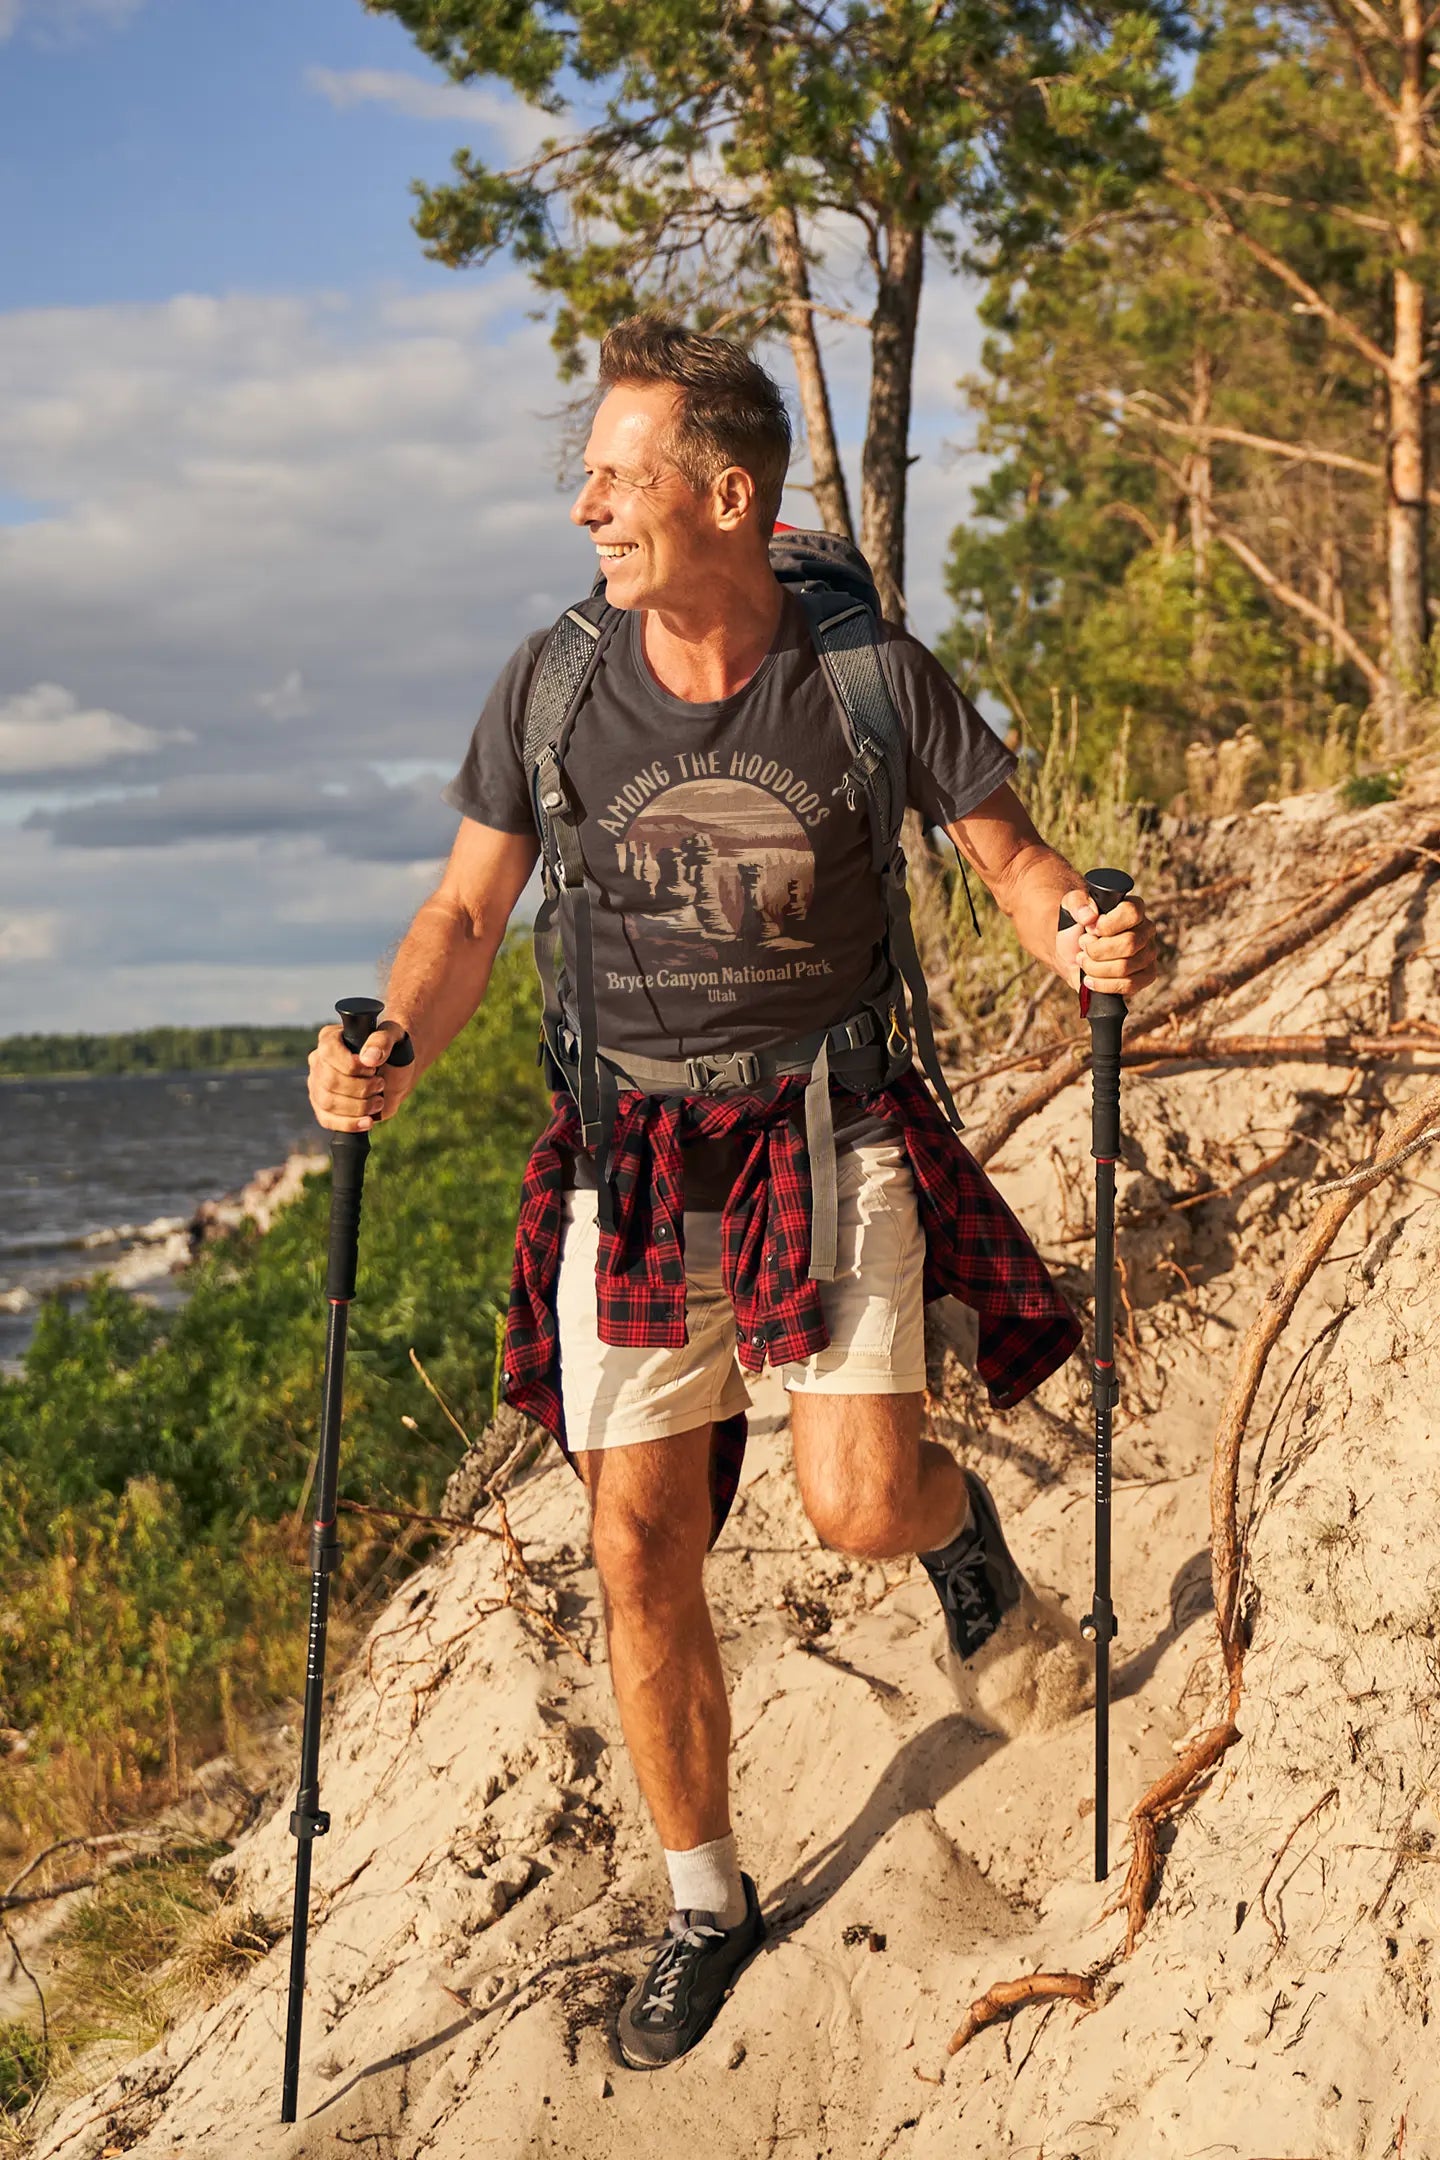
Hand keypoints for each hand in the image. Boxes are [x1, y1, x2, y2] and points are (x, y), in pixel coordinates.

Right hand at [306, 1019, 416, 1133]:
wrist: (395, 1072)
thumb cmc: (392, 1050)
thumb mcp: (394, 1036)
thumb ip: (382, 1040)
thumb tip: (369, 1058)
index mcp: (329, 1038)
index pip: (329, 1052)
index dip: (353, 1065)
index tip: (373, 1069)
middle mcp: (318, 1061)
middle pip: (330, 1081)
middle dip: (361, 1088)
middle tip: (380, 1084)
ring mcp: (318, 1085)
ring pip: (328, 1103)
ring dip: (358, 1107)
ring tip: (378, 1101)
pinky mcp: (323, 1107)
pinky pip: (327, 1120)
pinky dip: (349, 1124)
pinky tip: (368, 1121)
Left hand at [1055, 887, 1157, 998]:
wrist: (1072, 955)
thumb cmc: (1075, 928)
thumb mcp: (1069, 907)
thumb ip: (1077, 902)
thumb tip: (1089, 916)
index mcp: (1134, 908)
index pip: (1132, 913)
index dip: (1107, 925)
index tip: (1089, 929)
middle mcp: (1146, 930)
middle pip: (1129, 944)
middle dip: (1097, 950)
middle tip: (1083, 946)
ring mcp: (1149, 954)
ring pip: (1126, 967)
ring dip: (1095, 967)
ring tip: (1084, 960)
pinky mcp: (1146, 976)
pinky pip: (1129, 985)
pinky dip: (1103, 984)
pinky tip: (1090, 979)